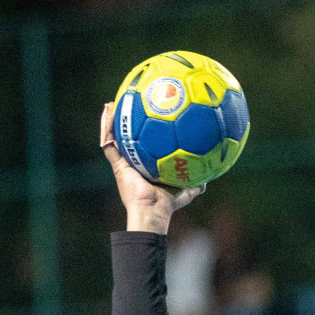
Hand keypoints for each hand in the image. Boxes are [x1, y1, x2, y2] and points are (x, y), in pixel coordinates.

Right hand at [99, 101, 203, 233]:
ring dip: (113, 121)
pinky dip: (106, 126)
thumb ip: (195, 184)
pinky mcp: (117, 164)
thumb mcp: (186, 191)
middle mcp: (134, 163)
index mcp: (147, 167)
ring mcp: (124, 163)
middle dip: (127, 124)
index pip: (145, 147)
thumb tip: (208, 177)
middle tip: (129, 106)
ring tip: (114, 103)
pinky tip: (109, 110)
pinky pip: (109, 142)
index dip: (145, 134)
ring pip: (114, 137)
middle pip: (128, 139)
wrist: (152, 210)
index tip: (149, 118)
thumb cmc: (168, 204)